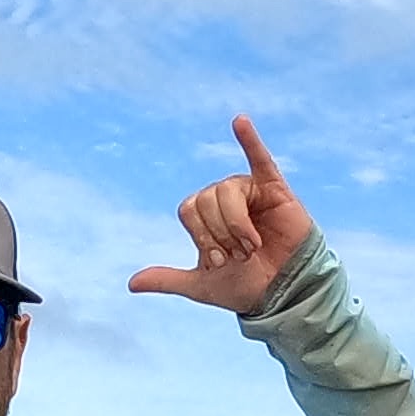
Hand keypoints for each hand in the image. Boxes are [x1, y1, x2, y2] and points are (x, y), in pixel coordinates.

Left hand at [125, 115, 314, 310]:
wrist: (282, 293)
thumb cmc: (245, 285)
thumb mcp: (200, 285)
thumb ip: (168, 279)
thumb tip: (132, 284)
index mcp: (205, 215)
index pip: (188, 210)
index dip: (201, 236)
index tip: (220, 261)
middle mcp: (224, 199)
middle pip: (205, 199)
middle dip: (220, 234)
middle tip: (241, 256)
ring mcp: (249, 192)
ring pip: (226, 192)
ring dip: (237, 225)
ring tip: (253, 246)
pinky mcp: (274, 189)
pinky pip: (260, 158)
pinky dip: (249, 139)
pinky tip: (240, 122)